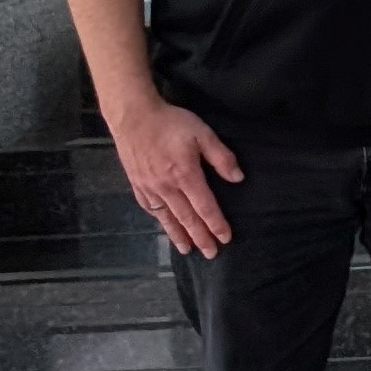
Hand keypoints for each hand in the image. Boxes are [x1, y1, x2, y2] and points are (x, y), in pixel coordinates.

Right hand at [102, 96, 242, 256]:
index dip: (216, 224)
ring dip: (178, 235)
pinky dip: (160, 220)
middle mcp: (166, 186)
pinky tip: (165, 225)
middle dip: (200, 237)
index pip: (205, 207)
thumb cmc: (171, 123)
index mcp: (185, 175)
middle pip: (187, 218)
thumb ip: (221, 157)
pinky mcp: (137, 183)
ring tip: (188, 250)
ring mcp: (149, 187)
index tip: (226, 238)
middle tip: (211, 254)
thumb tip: (237, 179)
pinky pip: (150, 208)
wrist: (133, 116)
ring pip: (167, 217)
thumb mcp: (203, 134)